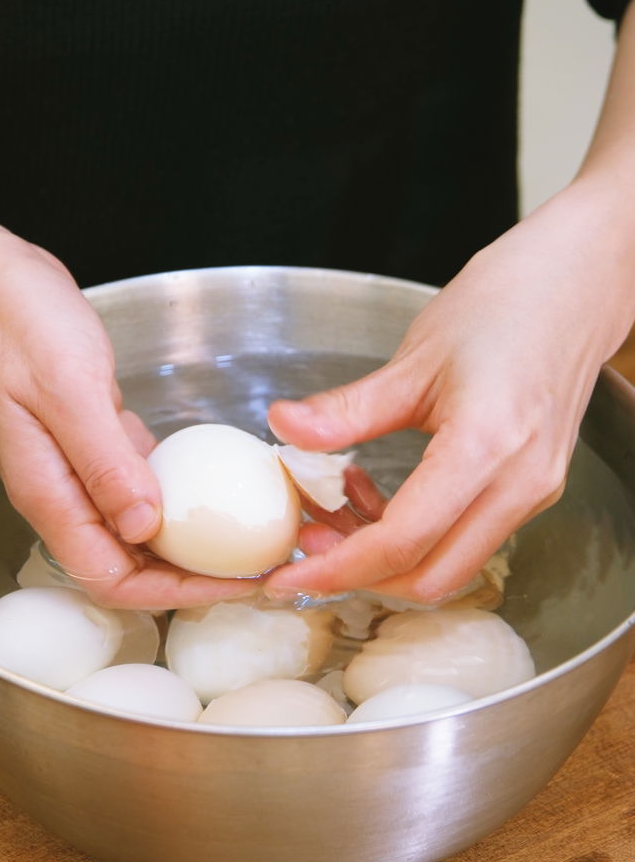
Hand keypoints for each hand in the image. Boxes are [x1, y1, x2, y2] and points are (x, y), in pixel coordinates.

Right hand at [0, 216, 257, 609]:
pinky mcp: (96, 444)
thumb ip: (104, 462)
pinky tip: (217, 486)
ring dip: (192, 541)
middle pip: (131, 566)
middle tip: (257, 567)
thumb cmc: (20, 326)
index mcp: (48, 495)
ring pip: (140, 530)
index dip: (174, 594)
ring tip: (249, 538)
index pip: (112, 579)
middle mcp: (63, 494)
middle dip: (192, 577)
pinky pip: (142, 486)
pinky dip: (181, 494)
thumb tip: (146, 527)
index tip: (232, 583)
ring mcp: (79, 471)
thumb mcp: (68, 390)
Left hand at [263, 180, 634, 603]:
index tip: (288, 576)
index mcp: (486, 446)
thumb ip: (348, 408)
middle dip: (361, 575)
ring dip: (388, 557)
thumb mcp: (415, 356)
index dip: (338, 568)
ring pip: (451, 565)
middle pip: (430, 576)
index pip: (403, 541)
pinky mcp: (533, 488)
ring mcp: (533, 491)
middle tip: (306, 540)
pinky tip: (381, 495)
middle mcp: (519, 484)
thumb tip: (284, 429)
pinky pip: (469, 538)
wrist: (578, 284)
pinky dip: (417, 536)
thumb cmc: (506, 304)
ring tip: (337, 510)